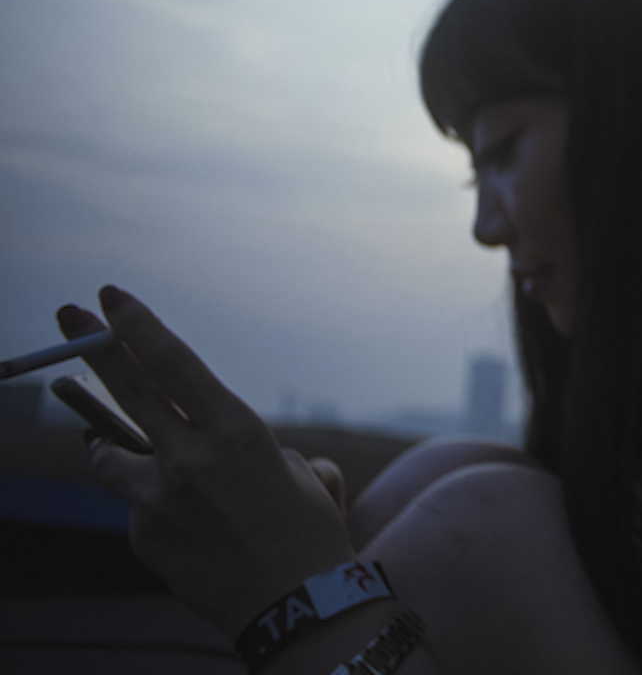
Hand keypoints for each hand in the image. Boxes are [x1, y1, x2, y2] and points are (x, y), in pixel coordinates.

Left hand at [59, 286, 358, 638]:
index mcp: (237, 431)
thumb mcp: (301, 474)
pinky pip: (135, 505)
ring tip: (116, 443)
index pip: (172, 362)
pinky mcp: (142, 535)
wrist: (298, 606)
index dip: (137, 325)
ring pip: (110, 454)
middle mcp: (189, 458)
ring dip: (112, 443)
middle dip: (94, 346)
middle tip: (69, 315)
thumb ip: (248, 449)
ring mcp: (158, 499)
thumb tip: (213, 444)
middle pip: (127, 388)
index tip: (111, 298)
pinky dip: (153, 505)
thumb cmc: (309, 534)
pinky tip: (190, 527)